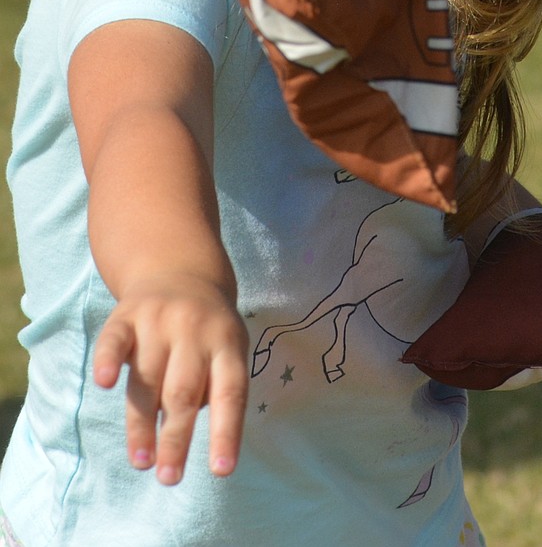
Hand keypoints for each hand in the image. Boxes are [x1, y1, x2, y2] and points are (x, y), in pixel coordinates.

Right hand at [93, 272, 248, 485]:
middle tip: (170, 478)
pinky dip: (108, 360)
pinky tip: (105, 383)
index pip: (231, 391)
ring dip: (142, 424)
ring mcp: (160, 320)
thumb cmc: (206, 330)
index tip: (221, 470)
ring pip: (148, 378)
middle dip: (177, 438)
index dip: (226, 431)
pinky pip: (115, 340)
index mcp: (228, 342)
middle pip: (185, 391)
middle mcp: (195, 329)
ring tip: (142, 462)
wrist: (179, 268)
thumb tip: (176, 440)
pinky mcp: (127, 315)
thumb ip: (211, 389)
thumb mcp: (225, 349)